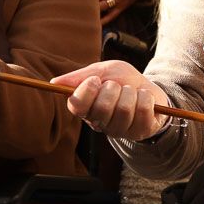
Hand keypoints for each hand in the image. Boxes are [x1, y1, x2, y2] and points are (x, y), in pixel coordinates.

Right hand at [51, 58, 172, 141]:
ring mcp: (119, 130)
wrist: (149, 89)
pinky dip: (146, 98)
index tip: (96, 80)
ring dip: (131, 93)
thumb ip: (80, 77)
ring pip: (124, 109)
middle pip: (102, 107)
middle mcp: (100, 123)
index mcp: (86, 109)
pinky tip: (144, 99)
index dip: (87, 90)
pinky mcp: (139, 132)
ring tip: (132, 93)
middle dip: (114, 89)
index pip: (77, 105)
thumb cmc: (122, 80)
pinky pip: (142, 111)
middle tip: (118, 87)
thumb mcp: (102, 71)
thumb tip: (54, 83)